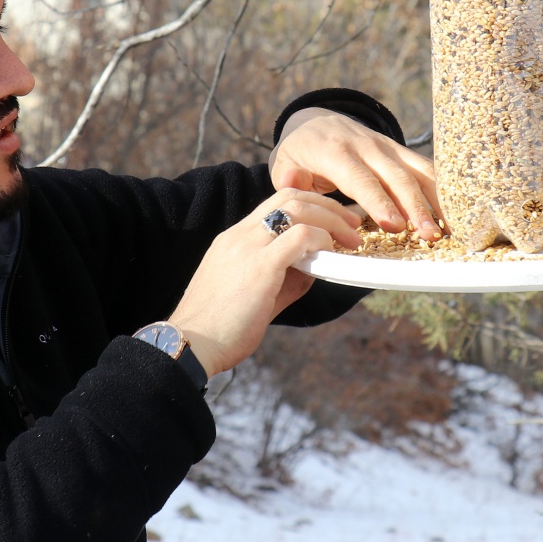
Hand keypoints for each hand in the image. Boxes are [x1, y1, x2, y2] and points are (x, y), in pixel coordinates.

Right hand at [166, 189, 361, 376]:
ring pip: (297, 208)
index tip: (332, 221)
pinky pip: (301, 236)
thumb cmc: (219, 330)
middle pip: (290, 196)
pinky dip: (322, 240)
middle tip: (352, 223)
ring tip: (351, 239)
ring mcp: (248, 247)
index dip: (310, 205)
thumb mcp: (255, 296)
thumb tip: (316, 267)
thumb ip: (285, 278)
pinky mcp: (260, 266)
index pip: (275, 203)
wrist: (190, 345)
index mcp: (234, 240)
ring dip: (331, 219)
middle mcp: (239, 235)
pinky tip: (330, 256)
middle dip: (328, 205)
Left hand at [267, 108, 441, 239]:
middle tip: (429, 236)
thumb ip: (288, 177)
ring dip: (437, 201)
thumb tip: (291, 183)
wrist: (317, 122)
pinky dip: (443, 190)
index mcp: (336, 151)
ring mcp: (388, 147)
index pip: (361, 178)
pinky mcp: (401, 152)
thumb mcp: (284, 162)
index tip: (394, 224)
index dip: (379, 201)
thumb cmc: (301, 152)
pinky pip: (426, 169)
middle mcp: (367, 146)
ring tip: (451, 229)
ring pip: (418, 171)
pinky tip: (456, 214)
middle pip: (397, 177)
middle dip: (416, 207)